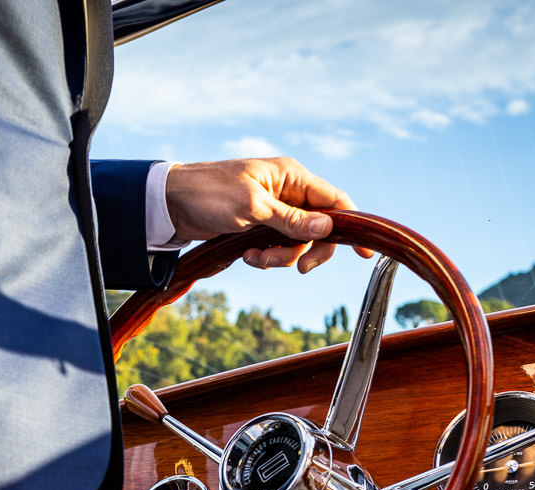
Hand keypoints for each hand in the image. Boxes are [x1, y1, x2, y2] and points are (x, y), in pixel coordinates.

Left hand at [164, 157, 372, 272]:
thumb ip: (292, 220)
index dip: (353, 226)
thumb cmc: (208, 195)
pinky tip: (246, 256)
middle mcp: (287, 191)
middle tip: (297, 267)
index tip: (365, 254)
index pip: (335, 201)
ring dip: (279, 257)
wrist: (170, 204)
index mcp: (291, 176)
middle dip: (306, 250)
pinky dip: (265, 257)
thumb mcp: (253, 208)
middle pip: (319, 228)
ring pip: (296, 242)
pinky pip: (275, 246)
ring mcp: (273, 210)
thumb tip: (329, 228)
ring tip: (253, 258)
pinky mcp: (257, 226)